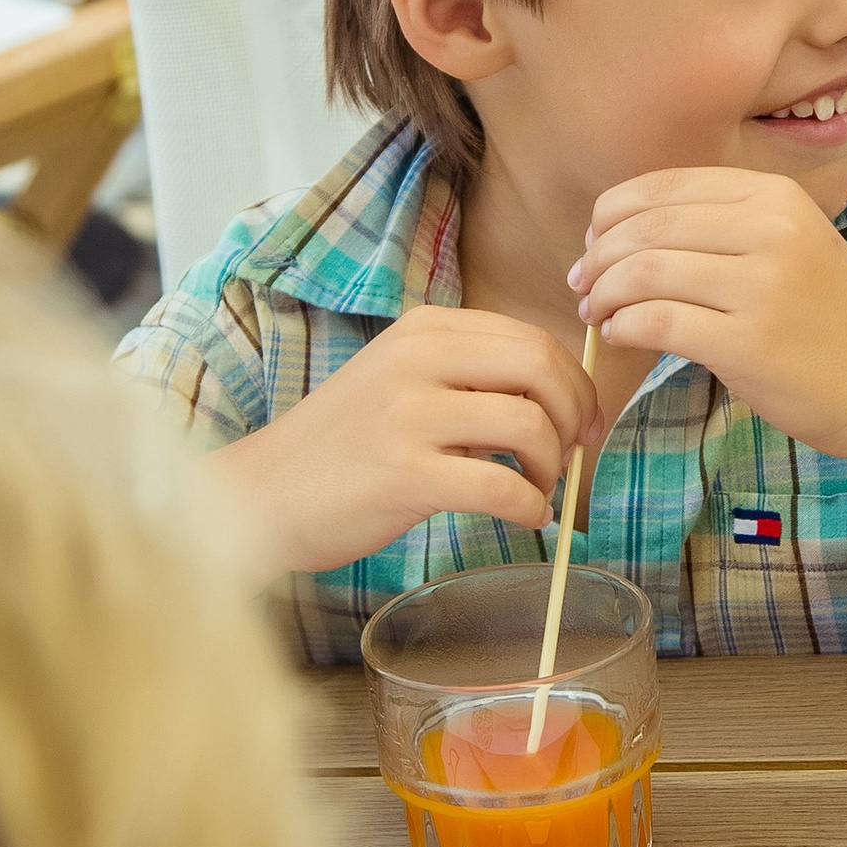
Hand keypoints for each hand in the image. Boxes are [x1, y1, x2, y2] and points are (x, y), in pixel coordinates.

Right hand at [214, 297, 600, 577]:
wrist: (263, 494)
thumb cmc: (344, 447)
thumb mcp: (403, 381)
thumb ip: (469, 375)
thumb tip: (560, 397)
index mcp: (424, 329)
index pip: (533, 339)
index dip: (575, 384)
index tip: (583, 422)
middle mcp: (418, 358)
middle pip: (542, 369)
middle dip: (575, 416)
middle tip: (570, 456)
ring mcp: (410, 414)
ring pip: (530, 426)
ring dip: (552, 468)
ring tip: (536, 491)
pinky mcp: (406, 473)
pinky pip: (503, 486)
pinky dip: (530, 508)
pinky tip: (524, 518)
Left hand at [574, 164, 846, 459]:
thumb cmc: (835, 320)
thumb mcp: (791, 245)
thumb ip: (725, 229)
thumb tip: (627, 232)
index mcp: (773, 197)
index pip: (662, 187)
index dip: (612, 214)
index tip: (595, 243)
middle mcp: (768, 230)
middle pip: (643, 227)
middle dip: (598, 257)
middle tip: (584, 285)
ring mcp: (760, 286)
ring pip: (643, 272)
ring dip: (603, 295)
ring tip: (597, 314)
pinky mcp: (748, 343)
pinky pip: (657, 323)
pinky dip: (624, 328)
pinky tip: (621, 337)